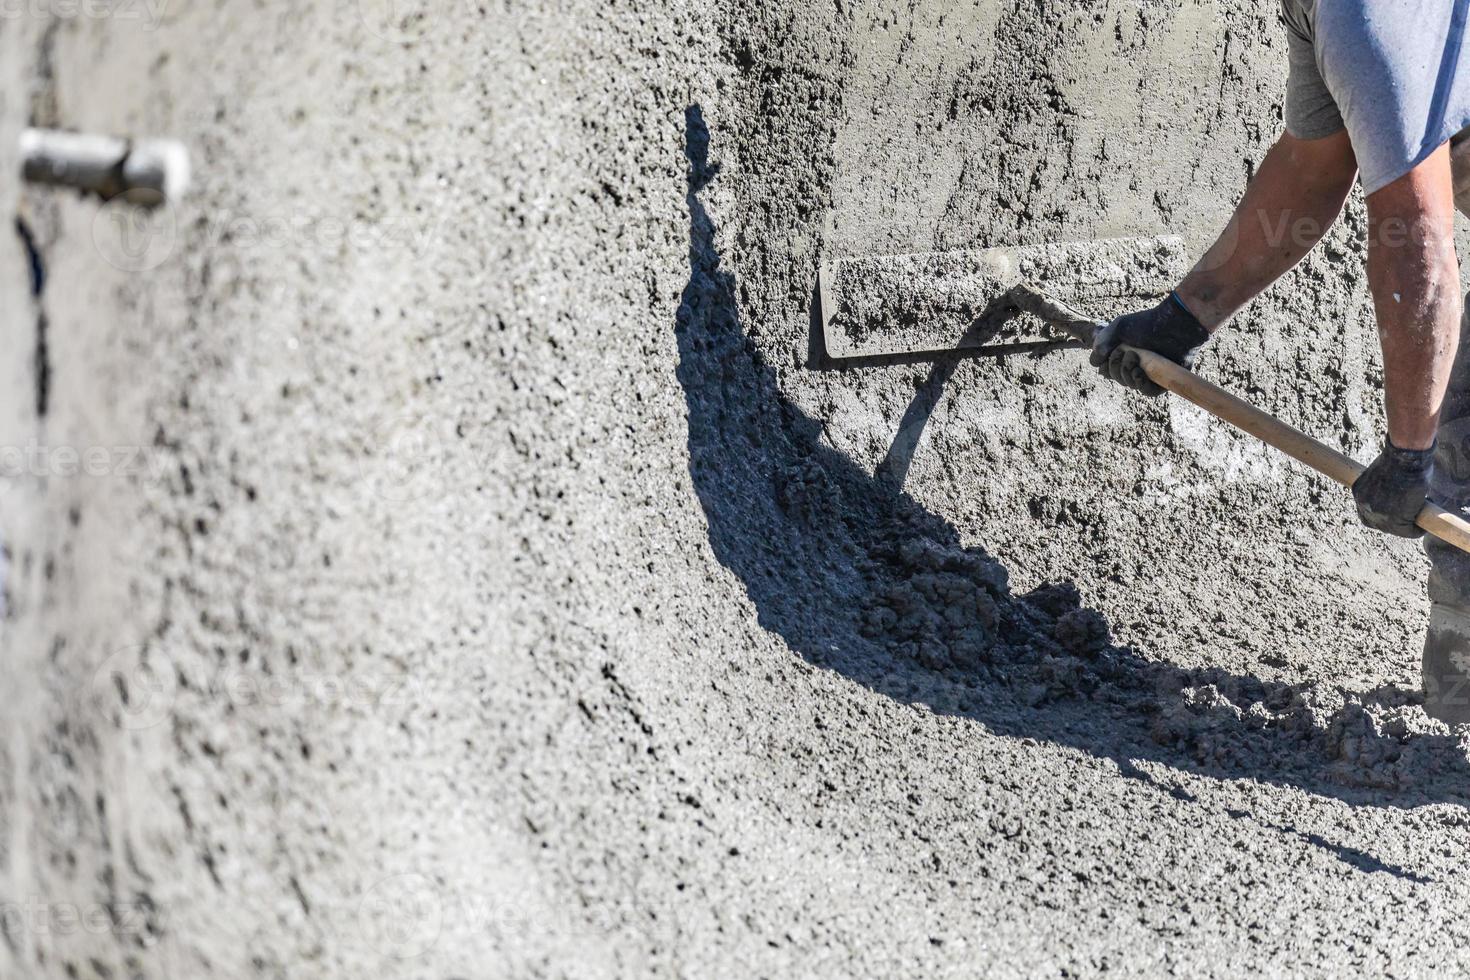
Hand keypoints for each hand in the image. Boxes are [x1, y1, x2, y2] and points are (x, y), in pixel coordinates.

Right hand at [1089, 293, 1210, 396]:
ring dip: (1127, 374)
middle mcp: (1136, 364)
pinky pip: (1148, 392)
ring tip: (1136, 359)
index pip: (1107, 370)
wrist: (1173, 325)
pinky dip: (1141, 386)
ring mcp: (1150, 373)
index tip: (1108, 354)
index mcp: (1125, 353)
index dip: (1105, 366)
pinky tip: (1139, 374)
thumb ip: (1101, 343)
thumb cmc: (1147, 323)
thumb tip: (1095, 363)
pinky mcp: (1164, 380)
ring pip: (1130, 385)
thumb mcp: (1118, 328)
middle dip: (1116, 367)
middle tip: (1127, 352)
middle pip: (1117, 378)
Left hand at [1352, 441, 1433, 537]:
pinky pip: (1408, 532)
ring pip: (1393, 529)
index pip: (1366, 512)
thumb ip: (1383, 488)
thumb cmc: (1398, 460)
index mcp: (1359, 493)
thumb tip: (1392, 495)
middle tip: (1408, 516)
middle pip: (1377, 523)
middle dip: (1392, 522)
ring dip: (1406, 527)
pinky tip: (1424, 526)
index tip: (1396, 510)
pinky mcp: (1395, 520)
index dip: (1382, 513)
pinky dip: (1417, 530)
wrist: (1405, 457)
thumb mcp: (1383, 475)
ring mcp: (1378, 514)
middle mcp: (1364, 505)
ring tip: (1418, 520)